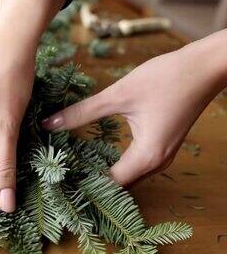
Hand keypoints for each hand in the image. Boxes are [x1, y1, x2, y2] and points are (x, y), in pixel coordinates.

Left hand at [43, 31, 226, 184]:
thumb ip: (82, 112)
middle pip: (119, 186)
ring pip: (128, 177)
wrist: (205, 67)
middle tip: (59, 177)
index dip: (82, 183)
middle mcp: (156, 163)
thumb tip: (48, 124)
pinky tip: (94, 155)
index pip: (108, 184)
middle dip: (90, 183)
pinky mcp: (162, 146)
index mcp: (146, 156)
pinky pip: (135, 166)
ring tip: (72, 169)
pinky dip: (115, 166)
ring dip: (103, 175)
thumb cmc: (165, 79)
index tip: (56, 179)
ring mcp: (162, 156)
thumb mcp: (118, 95)